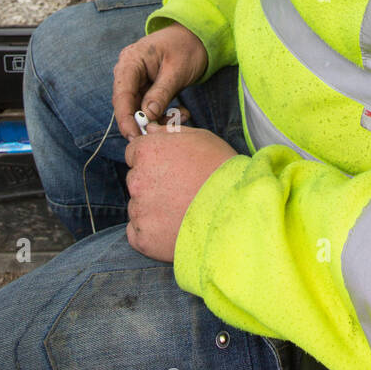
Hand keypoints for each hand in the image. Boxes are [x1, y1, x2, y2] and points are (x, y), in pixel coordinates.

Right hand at [112, 23, 207, 140]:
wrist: (198, 36)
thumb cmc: (187, 47)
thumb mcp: (177, 71)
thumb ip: (161, 93)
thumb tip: (147, 116)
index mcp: (131, 61)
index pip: (121, 94)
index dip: (125, 118)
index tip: (134, 136)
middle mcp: (129, 71)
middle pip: (126, 104)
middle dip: (142, 122)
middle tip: (159, 137)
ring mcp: (137, 80)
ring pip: (139, 109)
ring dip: (157, 120)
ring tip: (181, 117)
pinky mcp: (147, 88)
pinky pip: (149, 107)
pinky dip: (163, 114)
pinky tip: (181, 113)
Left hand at [125, 124, 237, 260]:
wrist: (237, 210)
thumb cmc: (221, 170)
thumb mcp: (200, 138)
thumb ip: (169, 132)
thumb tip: (150, 130)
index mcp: (148, 152)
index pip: (133, 153)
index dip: (151, 159)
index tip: (167, 168)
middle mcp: (138, 180)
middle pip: (136, 180)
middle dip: (152, 184)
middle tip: (180, 190)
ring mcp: (139, 211)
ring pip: (138, 207)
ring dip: (153, 209)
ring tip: (182, 210)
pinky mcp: (143, 238)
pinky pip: (138, 233)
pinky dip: (152, 233)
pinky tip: (174, 228)